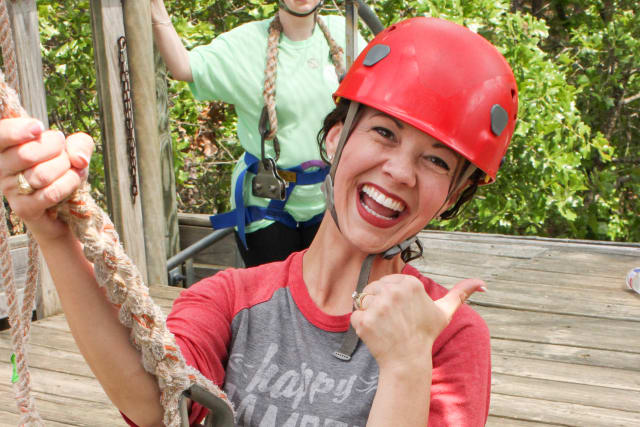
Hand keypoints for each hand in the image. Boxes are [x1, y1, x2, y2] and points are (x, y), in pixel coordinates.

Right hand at [0, 118, 93, 239]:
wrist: (63, 206)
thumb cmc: (63, 170)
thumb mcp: (73, 150)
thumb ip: (79, 144)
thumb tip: (79, 159)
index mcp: (6, 147)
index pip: (1, 134)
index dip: (17, 130)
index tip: (39, 128)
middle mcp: (2, 167)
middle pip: (27, 154)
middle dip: (55, 149)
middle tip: (63, 153)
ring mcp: (10, 189)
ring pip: (41, 175)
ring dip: (65, 168)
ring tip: (70, 168)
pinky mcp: (24, 208)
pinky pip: (51, 193)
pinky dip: (69, 183)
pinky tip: (74, 179)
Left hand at [350, 274, 485, 371]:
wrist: (408, 361)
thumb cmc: (425, 334)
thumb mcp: (444, 311)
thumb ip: (461, 293)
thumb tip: (483, 284)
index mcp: (410, 284)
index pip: (388, 281)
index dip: (391, 297)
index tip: (401, 312)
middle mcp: (393, 291)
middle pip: (374, 288)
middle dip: (379, 303)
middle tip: (392, 321)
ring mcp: (378, 306)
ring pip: (363, 300)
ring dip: (370, 313)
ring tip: (385, 326)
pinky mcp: (363, 320)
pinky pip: (355, 315)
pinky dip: (361, 325)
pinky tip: (376, 333)